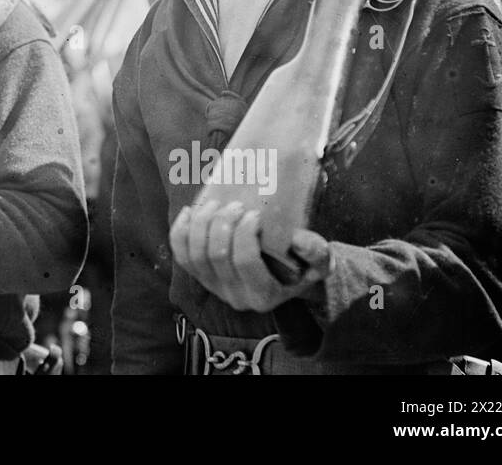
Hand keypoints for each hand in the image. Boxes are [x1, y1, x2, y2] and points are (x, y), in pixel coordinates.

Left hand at [169, 201, 330, 312]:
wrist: (287, 277)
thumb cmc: (303, 266)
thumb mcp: (320, 262)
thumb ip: (316, 252)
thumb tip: (298, 240)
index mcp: (263, 295)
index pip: (244, 262)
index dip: (244, 234)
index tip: (255, 214)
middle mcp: (235, 296)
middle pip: (216, 256)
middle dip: (222, 224)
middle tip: (235, 205)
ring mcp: (214, 288)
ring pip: (194, 254)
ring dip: (201, 224)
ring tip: (216, 204)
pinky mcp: (200, 277)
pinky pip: (180, 255)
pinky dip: (180, 231)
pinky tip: (190, 211)